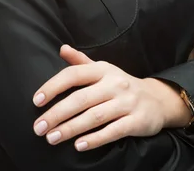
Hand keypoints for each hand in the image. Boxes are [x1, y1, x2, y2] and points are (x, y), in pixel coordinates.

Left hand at [32, 45, 164, 151]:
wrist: (157, 99)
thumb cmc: (121, 85)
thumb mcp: (103, 69)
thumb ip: (81, 61)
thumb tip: (62, 48)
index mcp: (102, 69)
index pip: (74, 74)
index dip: (54, 86)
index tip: (36, 100)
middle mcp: (114, 83)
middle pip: (81, 99)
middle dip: (57, 114)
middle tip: (38, 128)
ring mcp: (126, 102)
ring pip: (94, 116)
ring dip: (71, 128)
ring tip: (52, 138)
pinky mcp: (137, 121)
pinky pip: (113, 131)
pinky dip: (95, 139)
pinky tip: (79, 146)